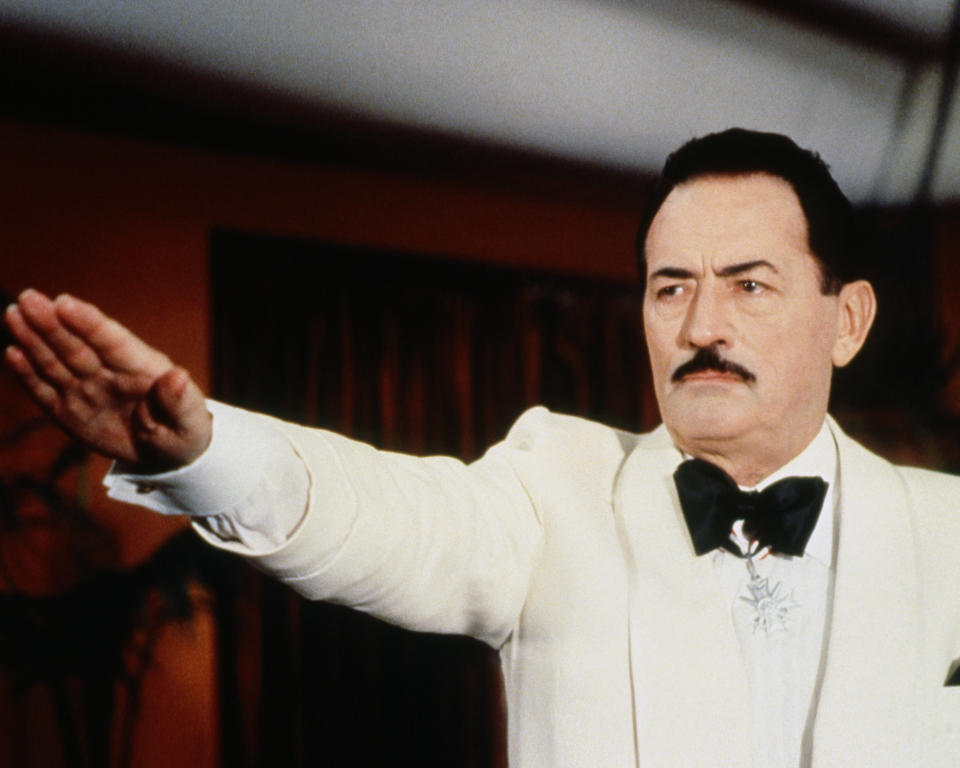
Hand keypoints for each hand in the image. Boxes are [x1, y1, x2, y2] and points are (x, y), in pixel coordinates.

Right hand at [4, 289, 211, 470]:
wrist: (166, 454)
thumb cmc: (184, 430)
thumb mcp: (190, 422)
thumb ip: (181, 401)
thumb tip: (177, 376)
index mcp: (141, 368)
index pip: (113, 342)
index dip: (89, 323)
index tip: (65, 303)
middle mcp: (109, 373)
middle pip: (77, 345)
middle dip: (52, 323)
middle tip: (28, 298)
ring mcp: (87, 389)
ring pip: (57, 361)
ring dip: (34, 339)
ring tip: (14, 314)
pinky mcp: (69, 410)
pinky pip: (46, 391)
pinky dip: (29, 374)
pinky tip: (12, 352)